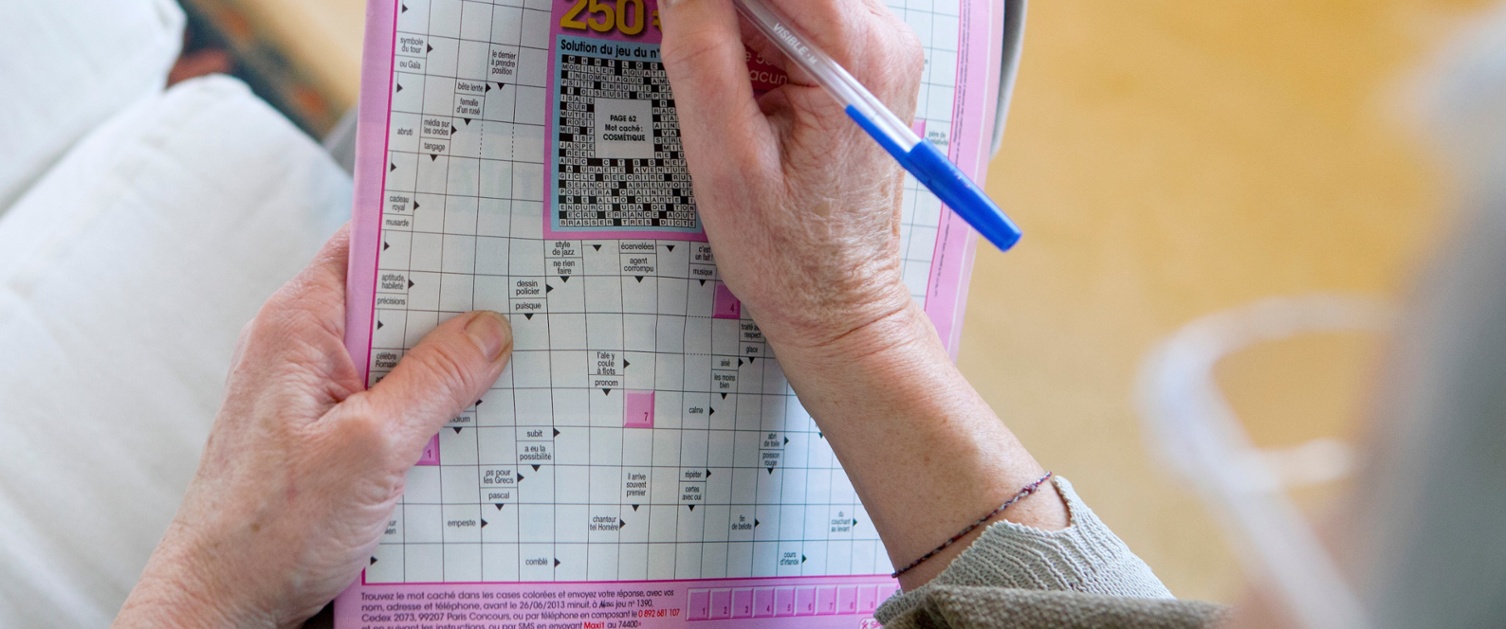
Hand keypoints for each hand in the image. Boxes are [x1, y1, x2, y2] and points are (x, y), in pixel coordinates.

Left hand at [114, 228, 512, 627]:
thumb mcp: (372, 448)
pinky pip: (395, 404)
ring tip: (509, 373)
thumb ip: (435, 381)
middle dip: (458, 308)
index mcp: (299, 328)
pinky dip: (434, 411)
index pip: (369, 244)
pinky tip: (473, 430)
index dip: (430, 230)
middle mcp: (303, 351)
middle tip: (524, 307)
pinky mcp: (331, 438)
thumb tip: (488, 331)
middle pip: (396, 302)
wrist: (223, 606)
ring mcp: (316, 396)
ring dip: (451, 370)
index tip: (490, 230)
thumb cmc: (268, 532)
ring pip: (402, 358)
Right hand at [659, 0, 925, 351]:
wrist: (840, 300)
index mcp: (855, 54)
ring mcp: (879, 48)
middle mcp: (882, 38)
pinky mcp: (863, 62)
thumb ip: (701, 53)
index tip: (673, 14)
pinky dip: (757, 32)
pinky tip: (738, 81)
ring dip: (736, 18)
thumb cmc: (789, 251)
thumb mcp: (724, 157)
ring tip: (717, 85)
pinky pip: (801, 16)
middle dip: (722, 8)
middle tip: (684, 48)